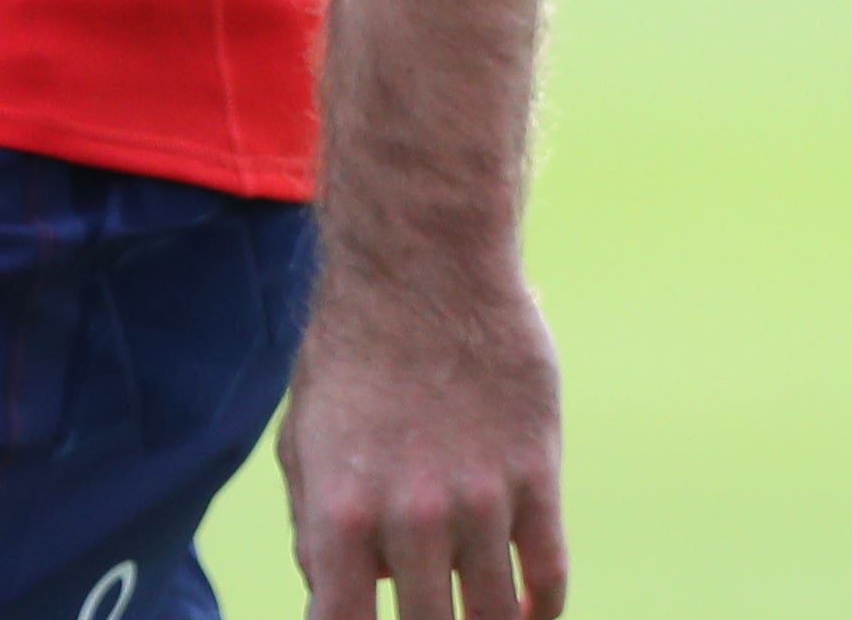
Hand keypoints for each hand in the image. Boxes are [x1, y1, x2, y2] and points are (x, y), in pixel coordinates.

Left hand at [280, 247, 564, 619]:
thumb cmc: (351, 350)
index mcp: (340, 515)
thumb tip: (332, 589)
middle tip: (429, 616)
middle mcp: (410, 518)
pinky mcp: (535, 472)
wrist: (424, 265)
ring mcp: (480, 499)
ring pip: (494, 615)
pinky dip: (540, 606)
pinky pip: (549, 570)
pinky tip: (527, 610)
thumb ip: (313, 525)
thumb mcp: (303, 439)